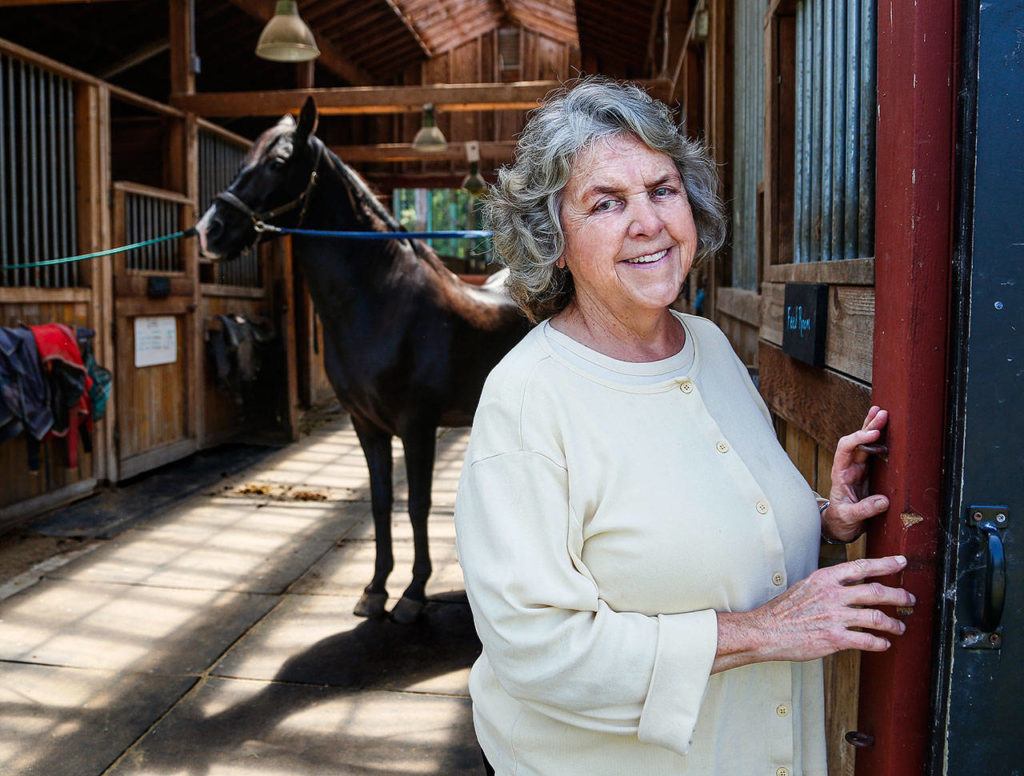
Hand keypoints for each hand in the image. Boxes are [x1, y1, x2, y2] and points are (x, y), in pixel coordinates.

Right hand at [714, 556, 914, 671]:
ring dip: (894, 623)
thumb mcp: (804, 587)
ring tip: (900, 626)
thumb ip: (827, 585)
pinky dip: (880, 643)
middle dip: (899, 595)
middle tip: (909, 599)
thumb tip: (848, 586)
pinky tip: (883, 644)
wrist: (766, 630)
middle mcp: (832, 595)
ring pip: (877, 618)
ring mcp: (834, 617)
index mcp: (824, 579)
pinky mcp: (834, 638)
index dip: (885, 563)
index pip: (861, 566)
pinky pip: (867, 640)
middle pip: (876, 591)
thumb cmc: (783, 610)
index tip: (901, 561)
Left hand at [824, 406, 889, 541]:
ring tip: (883, 412)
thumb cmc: (841, 521)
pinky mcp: (869, 473)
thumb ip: (863, 510)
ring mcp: (859, 468)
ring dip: (873, 427)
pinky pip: (875, 453)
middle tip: (882, 414)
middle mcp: (849, 467)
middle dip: (868, 426)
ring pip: (866, 443)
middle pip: (857, 441)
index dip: (858, 439)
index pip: (845, 448)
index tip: (874, 434)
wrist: (840, 526)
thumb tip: (883, 501)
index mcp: (841, 473)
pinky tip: (887, 429)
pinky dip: (881, 440)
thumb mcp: (849, 518)